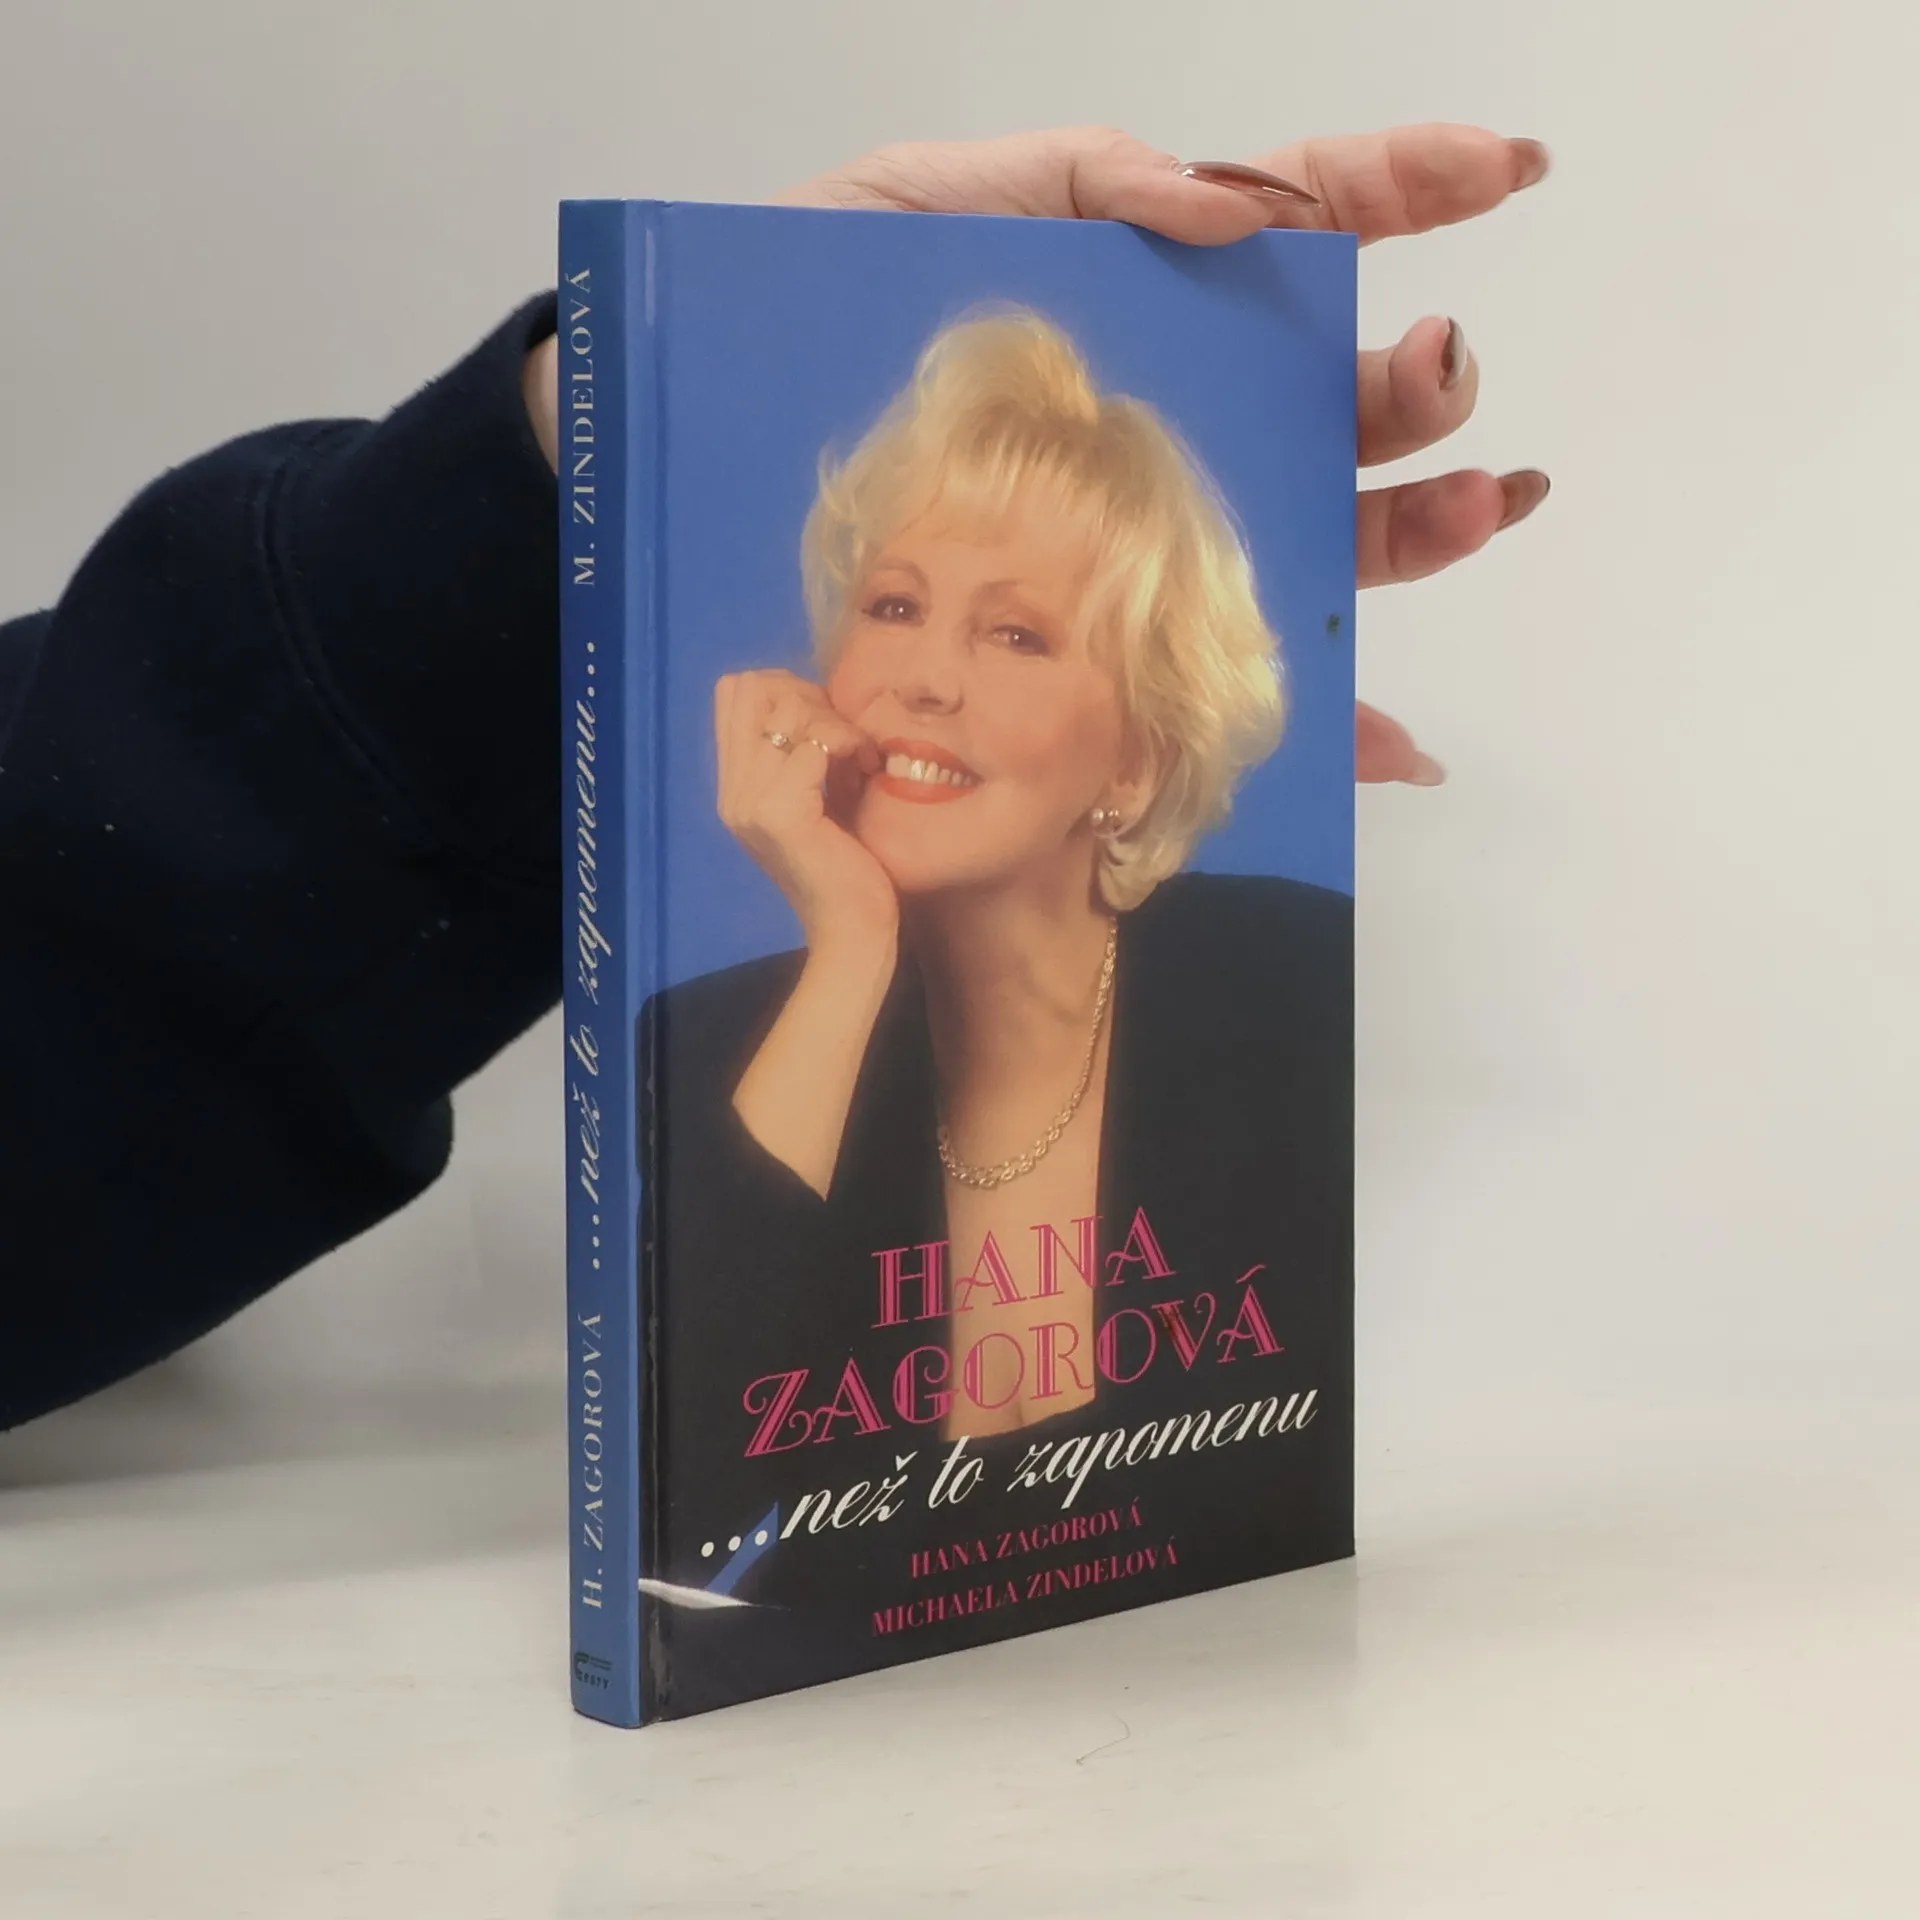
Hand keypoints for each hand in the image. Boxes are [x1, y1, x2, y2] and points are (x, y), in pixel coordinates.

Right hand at [714, 669, 895, 951]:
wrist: (852, 931)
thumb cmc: (846, 868)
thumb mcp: (817, 798)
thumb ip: (803, 753)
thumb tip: (818, 697)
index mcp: (735, 787)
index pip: (735, 691)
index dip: (786, 688)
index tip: (828, 723)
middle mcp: (732, 792)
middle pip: (752, 687)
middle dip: (809, 695)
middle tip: (846, 736)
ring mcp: (750, 803)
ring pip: (786, 709)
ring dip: (835, 721)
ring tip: (861, 757)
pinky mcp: (780, 815)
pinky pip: (814, 743)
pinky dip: (848, 743)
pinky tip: (867, 769)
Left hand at [778, 123, 1553, 786]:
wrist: (675, 452)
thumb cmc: (785, 312)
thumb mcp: (916, 203)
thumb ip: (1076, 180)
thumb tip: (1231, 200)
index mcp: (1128, 292)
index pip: (1292, 224)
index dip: (1400, 188)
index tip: (1502, 171)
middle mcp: (1158, 413)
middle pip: (1328, 400)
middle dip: (1413, 386)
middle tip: (1436, 379)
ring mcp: (1135, 528)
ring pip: (1313, 530)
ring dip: (1409, 526)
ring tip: (1466, 509)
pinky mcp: (1092, 634)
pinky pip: (1226, 675)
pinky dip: (1321, 709)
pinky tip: (1391, 736)